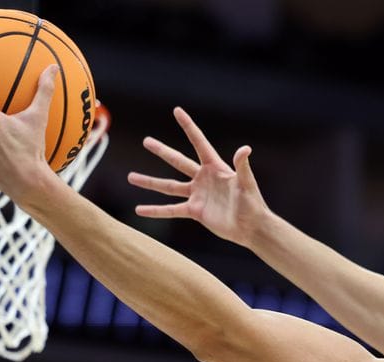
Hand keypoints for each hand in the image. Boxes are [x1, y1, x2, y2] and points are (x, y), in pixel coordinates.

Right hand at [127, 108, 266, 246]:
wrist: (251, 227)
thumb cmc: (253, 204)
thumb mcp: (247, 183)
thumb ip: (243, 166)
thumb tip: (245, 149)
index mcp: (215, 167)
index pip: (199, 142)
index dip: (188, 126)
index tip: (177, 111)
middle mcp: (203, 178)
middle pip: (178, 161)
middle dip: (162, 151)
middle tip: (146, 141)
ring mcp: (197, 194)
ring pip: (169, 186)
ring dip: (150, 182)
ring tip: (131, 177)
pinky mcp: (194, 211)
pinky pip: (171, 210)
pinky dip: (155, 210)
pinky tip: (139, 210)